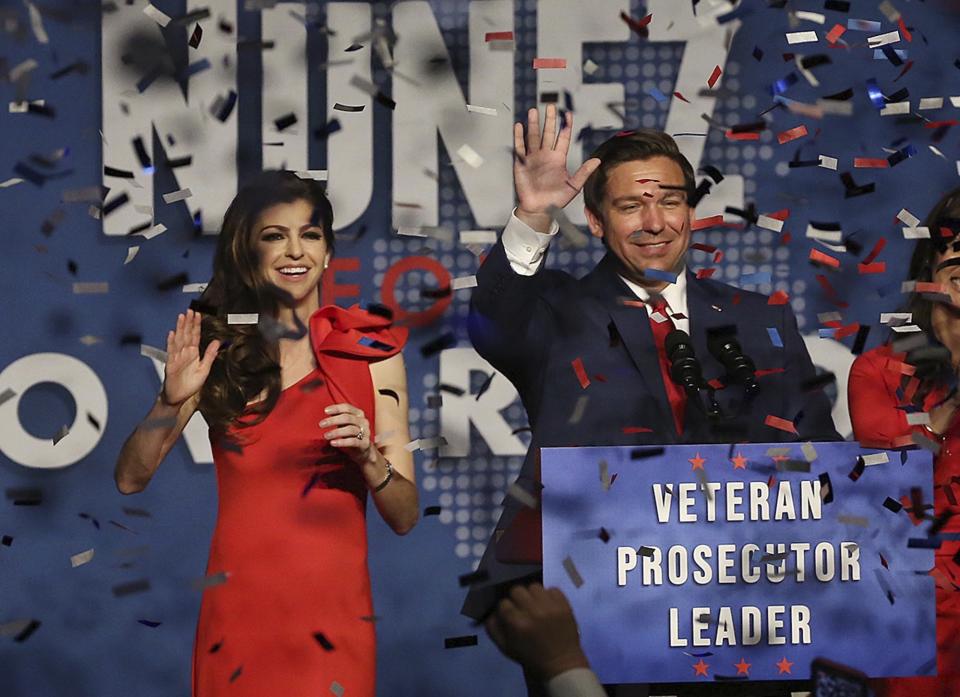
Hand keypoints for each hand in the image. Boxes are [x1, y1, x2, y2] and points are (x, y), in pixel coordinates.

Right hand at [161, 309, 220, 406]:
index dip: (196, 325)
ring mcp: (177, 358)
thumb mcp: (204, 369)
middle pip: (186, 335)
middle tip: (190, 310)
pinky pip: (171, 352)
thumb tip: (217, 342)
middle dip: (188, 323)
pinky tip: (172, 334)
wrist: (178, 397)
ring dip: (180, 329)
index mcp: (193, 354)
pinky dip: (171, 343)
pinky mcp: (171, 364)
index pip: (195, 336)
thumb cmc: (189, 384)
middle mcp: (184, 353)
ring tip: (181, 318)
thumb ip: (210, 355)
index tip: (198, 314)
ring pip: (179, 340)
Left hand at [320, 403, 374, 464]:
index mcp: (359, 414)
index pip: (347, 407)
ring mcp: (365, 432)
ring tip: (326, 436)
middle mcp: (363, 421)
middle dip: (333, 420)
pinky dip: (342, 442)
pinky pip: (353, 441)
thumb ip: (339, 417)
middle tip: (321, 424)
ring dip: (336, 432)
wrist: (363, 450)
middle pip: (347, 418)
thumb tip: (327, 411)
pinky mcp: (364, 444)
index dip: (336, 408)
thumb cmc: (352, 434)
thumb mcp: (346, 424)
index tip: (325, 411)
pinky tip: (333, 443)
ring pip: (350, 429)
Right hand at [484, 584, 589, 681]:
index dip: (505, 609)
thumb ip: (493, 628)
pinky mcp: (565, 605)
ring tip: (536, 605)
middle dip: (516, 598)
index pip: (503, 603)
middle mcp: (533, 611)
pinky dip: (548, 596)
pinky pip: (552, 589)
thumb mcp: (506, 648)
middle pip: (517, 590)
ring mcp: (551, 607)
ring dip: (532, 595)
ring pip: (534, 586)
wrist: (560, 664)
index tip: (510, 614)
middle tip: (522, 608)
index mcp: (517, 623)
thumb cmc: (531, 657)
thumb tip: (492, 611)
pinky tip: (548, 606)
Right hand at [514, 104, 600, 230]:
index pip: (563, 138)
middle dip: (549, 120)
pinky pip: (520, 147)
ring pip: (533, 136)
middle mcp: (546, 155)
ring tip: (534, 111)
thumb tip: (597, 161)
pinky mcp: (522, 163)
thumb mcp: (573, 186)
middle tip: (550, 106)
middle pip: (548, 133)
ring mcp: (533, 158)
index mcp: (558, 159)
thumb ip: (584, 172)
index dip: (565, 126)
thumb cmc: (556, 200)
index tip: (567, 114)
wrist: (539, 209)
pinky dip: (519, 136)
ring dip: (534, 124)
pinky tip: (519, 126)